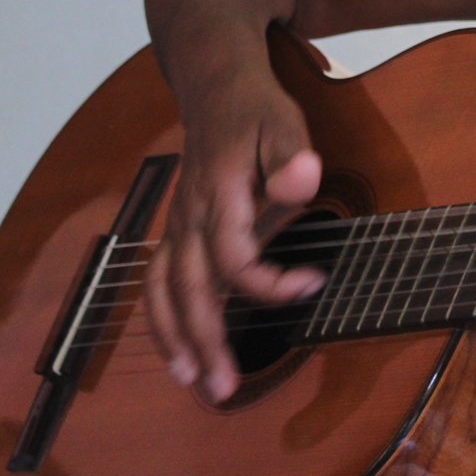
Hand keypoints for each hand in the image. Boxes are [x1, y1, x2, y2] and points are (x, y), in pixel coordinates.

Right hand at [145, 64, 327, 402]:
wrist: (214, 87)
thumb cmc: (255, 111)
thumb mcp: (284, 122)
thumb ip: (291, 155)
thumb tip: (301, 181)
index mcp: (218, 194)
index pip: (234, 257)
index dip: (271, 282)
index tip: (315, 283)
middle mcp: (188, 215)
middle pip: (189, 287)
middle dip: (205, 340)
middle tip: (224, 388)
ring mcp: (177, 225)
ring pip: (163, 290)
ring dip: (174, 338)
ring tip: (193, 380)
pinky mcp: (177, 232)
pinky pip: (159, 282)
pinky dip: (163, 319)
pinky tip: (179, 351)